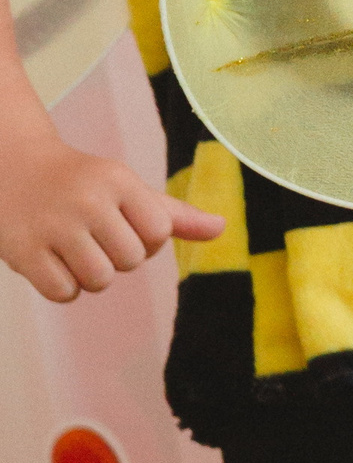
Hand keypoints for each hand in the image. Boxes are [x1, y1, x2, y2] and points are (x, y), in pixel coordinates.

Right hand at [0, 132, 223, 303]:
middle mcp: (89, 201)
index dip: (147, 242)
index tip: (125, 228)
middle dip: (118, 258)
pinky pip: (64, 293)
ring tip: (76, 252)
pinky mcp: (23, 252)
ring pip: (100, 280)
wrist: (13, 170)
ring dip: (92, 277)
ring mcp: (54, 226)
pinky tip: (53, 264)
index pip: (160, 234)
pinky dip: (64, 288)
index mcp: (119, 181)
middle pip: (131, 260)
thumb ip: (174, 215)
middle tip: (95, 238)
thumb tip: (222, 229)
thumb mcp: (128, 189)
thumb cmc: (83, 185)